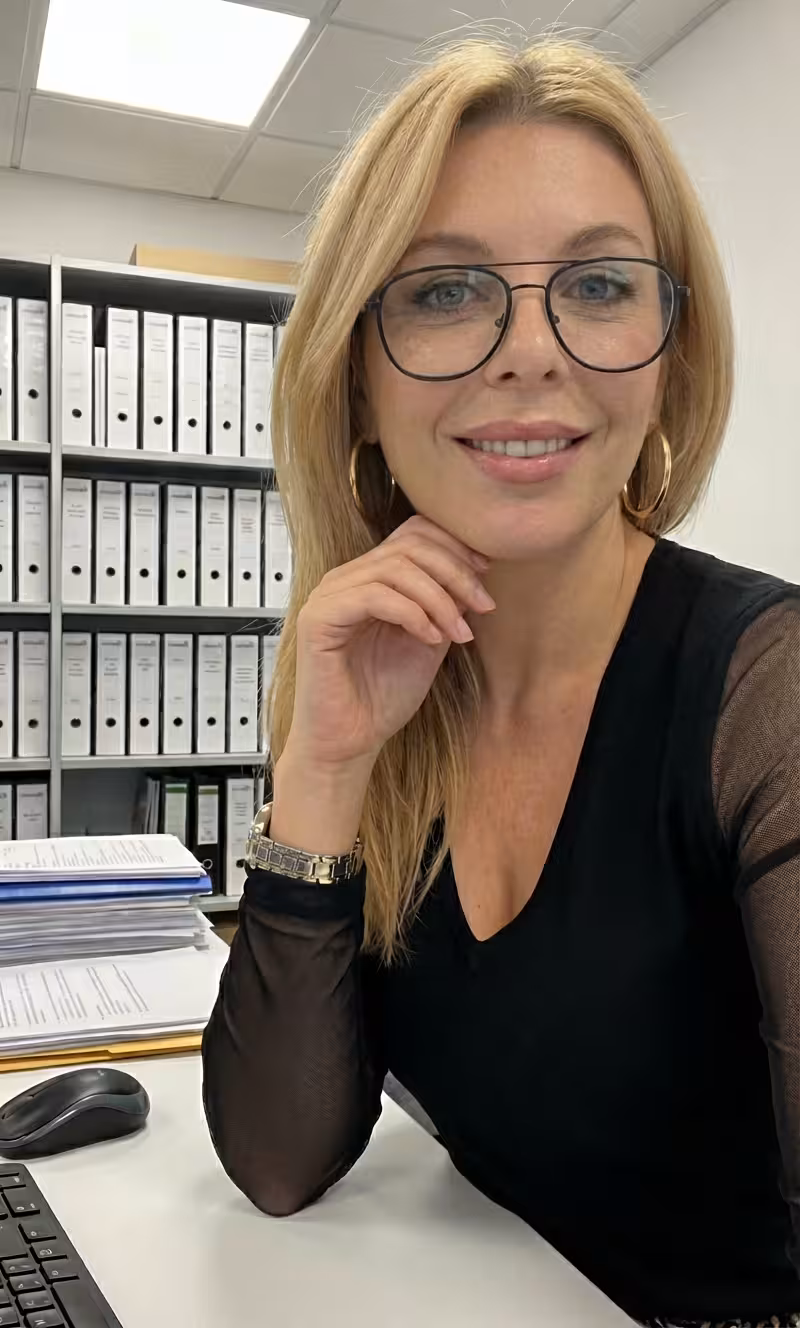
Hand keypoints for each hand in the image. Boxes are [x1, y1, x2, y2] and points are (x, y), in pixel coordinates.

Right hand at [285, 515, 494, 768]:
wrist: (351, 742)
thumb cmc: (383, 697)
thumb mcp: (431, 639)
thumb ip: (447, 602)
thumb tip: (477, 569)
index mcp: (369, 577)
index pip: (413, 533)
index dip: (454, 546)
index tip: (486, 575)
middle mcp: (346, 579)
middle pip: (409, 545)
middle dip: (455, 572)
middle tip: (483, 606)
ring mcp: (328, 596)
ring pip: (395, 568)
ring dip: (439, 598)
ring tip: (460, 632)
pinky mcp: (317, 619)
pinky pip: (374, 596)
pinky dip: (412, 614)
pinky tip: (430, 638)